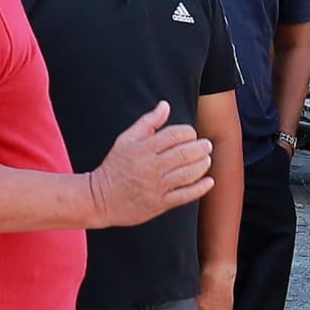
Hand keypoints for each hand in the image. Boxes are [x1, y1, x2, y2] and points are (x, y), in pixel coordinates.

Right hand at [89, 102, 212, 227]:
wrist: (99, 199)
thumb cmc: (115, 166)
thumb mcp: (126, 140)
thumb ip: (148, 122)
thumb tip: (165, 105)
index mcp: (142, 149)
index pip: (174, 135)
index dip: (189, 133)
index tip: (192, 135)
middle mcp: (150, 167)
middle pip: (184, 153)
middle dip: (201, 148)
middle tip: (206, 146)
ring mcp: (155, 186)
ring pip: (188, 174)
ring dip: (203, 165)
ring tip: (206, 160)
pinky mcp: (159, 204)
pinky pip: (185, 195)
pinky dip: (200, 188)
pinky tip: (209, 181)